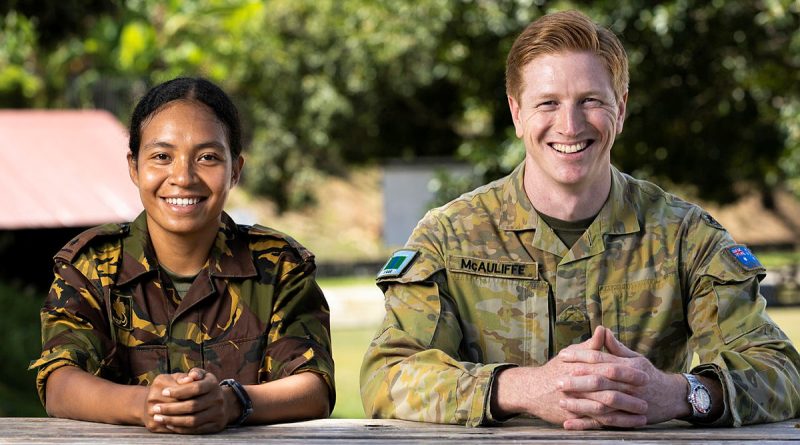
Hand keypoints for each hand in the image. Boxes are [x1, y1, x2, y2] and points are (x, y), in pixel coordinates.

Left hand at [143, 368, 237, 433]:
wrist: (225, 403)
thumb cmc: (205, 387)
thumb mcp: (201, 376)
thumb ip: (192, 374)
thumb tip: (188, 378)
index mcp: (213, 384)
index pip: (195, 388)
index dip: (178, 391)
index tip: (163, 392)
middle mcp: (218, 399)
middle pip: (192, 405)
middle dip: (171, 408)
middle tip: (155, 408)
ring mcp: (218, 413)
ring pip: (193, 420)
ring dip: (173, 420)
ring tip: (159, 418)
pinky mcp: (215, 426)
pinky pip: (195, 430)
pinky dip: (180, 428)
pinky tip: (169, 425)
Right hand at [492, 326, 647, 427]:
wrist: (532, 389)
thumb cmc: (555, 370)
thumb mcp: (571, 354)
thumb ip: (591, 345)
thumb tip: (603, 329)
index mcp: (580, 367)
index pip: (608, 368)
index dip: (627, 372)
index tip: (645, 374)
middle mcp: (578, 385)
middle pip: (608, 390)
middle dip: (630, 395)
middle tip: (648, 397)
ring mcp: (575, 402)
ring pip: (604, 409)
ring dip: (625, 413)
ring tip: (643, 415)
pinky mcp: (573, 416)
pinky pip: (596, 423)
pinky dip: (613, 424)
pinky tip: (627, 425)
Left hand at [557, 327, 688, 428]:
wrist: (672, 397)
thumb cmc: (649, 375)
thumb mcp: (636, 358)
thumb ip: (616, 347)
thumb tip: (602, 330)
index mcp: (629, 366)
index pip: (601, 359)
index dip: (581, 357)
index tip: (563, 355)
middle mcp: (629, 384)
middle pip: (600, 381)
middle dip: (578, 381)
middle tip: (558, 380)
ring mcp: (629, 403)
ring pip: (602, 404)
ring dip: (581, 404)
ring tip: (562, 401)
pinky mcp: (627, 419)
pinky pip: (604, 423)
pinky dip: (586, 424)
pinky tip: (569, 424)